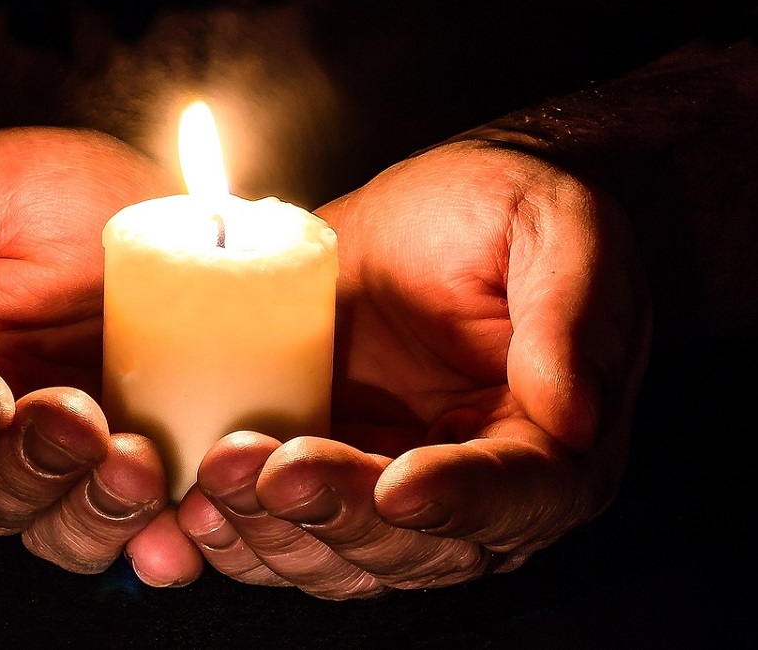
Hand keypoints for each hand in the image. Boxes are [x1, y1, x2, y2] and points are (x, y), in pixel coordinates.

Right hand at [0, 128, 203, 582]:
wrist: (181, 212)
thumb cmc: (67, 192)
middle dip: (24, 468)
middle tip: (79, 422)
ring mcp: (66, 458)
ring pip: (49, 526)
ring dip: (88, 512)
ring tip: (139, 464)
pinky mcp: (137, 472)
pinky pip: (133, 533)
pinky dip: (153, 541)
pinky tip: (180, 520)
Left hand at [176, 141, 651, 597]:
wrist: (435, 211)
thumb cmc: (505, 211)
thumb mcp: (560, 228)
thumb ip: (571, 312)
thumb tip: (572, 415)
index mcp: (550, 445)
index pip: (517, 499)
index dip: (457, 502)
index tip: (397, 487)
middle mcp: (473, 492)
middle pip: (413, 545)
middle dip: (337, 514)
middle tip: (272, 469)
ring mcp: (390, 488)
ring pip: (339, 555)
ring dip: (274, 532)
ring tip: (217, 479)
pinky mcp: (325, 470)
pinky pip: (283, 528)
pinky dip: (240, 530)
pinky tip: (194, 505)